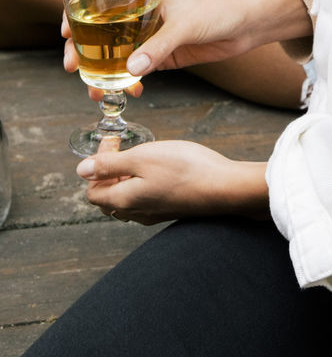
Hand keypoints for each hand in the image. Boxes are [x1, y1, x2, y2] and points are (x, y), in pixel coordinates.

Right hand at [63, 0, 302, 84]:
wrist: (249, 24)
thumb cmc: (220, 7)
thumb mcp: (187, 24)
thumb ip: (159, 46)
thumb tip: (131, 69)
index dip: (78, 8)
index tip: (65, 29)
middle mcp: (142, 8)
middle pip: (101, 25)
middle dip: (82, 46)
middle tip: (72, 66)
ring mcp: (150, 32)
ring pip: (115, 49)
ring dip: (101, 68)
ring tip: (94, 89)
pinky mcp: (162, 52)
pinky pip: (136, 67)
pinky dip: (127, 80)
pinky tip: (129, 91)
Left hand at [76, 139, 268, 224]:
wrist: (224, 187)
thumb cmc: (185, 169)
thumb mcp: (143, 158)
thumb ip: (110, 165)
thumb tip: (82, 170)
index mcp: (124, 201)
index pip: (93, 192)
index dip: (96, 167)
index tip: (113, 143)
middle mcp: (136, 212)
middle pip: (108, 198)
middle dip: (109, 173)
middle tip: (123, 147)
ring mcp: (155, 213)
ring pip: (127, 199)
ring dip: (126, 178)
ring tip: (141, 155)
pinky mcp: (171, 209)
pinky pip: (146, 199)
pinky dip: (143, 183)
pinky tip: (159, 168)